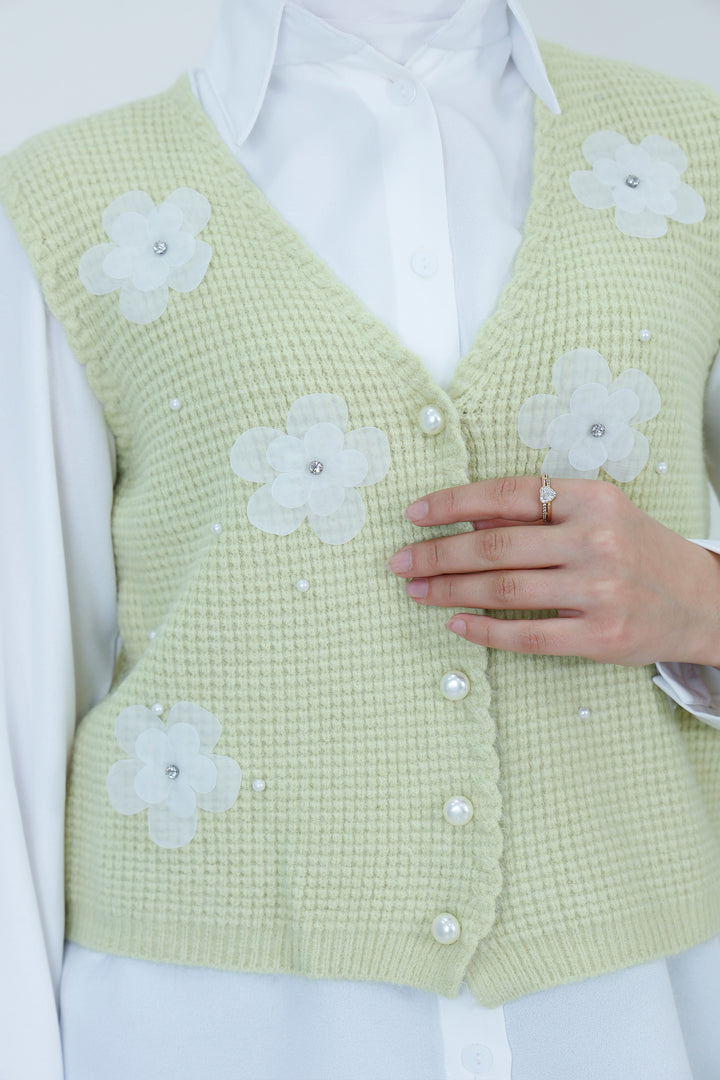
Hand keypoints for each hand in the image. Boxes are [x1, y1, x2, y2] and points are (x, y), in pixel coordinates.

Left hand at [385, 476, 719, 666]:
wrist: (702, 600)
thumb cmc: (638, 551)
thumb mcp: (597, 516)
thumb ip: (537, 517)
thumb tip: (466, 521)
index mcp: (591, 498)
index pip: (506, 494)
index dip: (452, 503)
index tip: (414, 515)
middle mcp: (595, 539)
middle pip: (495, 546)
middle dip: (437, 553)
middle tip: (400, 561)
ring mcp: (598, 589)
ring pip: (504, 589)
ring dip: (449, 590)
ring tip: (417, 591)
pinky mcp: (599, 635)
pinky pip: (526, 634)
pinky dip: (483, 630)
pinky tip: (456, 625)